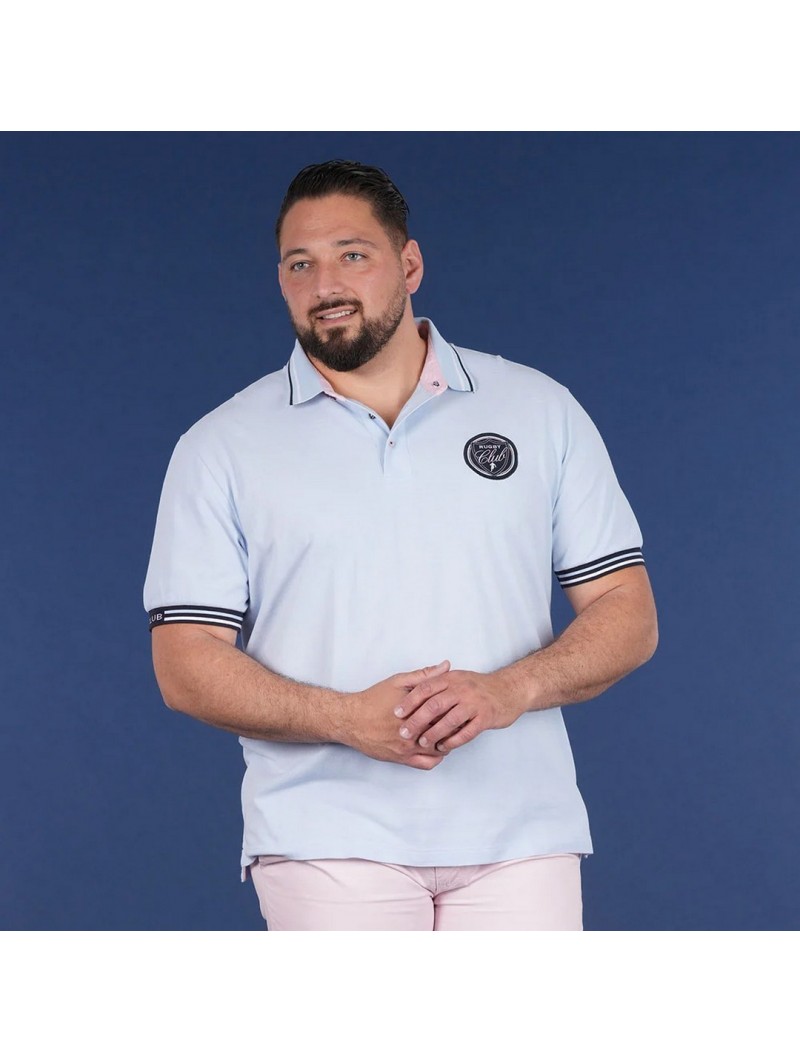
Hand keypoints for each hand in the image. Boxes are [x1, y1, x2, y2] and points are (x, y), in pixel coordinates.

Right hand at [344, 660, 452, 769]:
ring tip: (447, 734)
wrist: (350, 719)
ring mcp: (408, 747)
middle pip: (446, 732)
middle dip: (454, 727)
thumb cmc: (373, 699)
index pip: (447, 712)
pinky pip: (427, 764)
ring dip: (446, 743)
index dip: (457, 710)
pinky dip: (436, 757)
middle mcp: (413, 731)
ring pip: (439, 750)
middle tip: (459, 721)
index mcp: (416, 710)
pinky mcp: (402, 758)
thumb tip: (446, 666)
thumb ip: (425, 675)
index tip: (461, 707)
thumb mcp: (398, 682)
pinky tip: (436, 748)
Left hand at [394, 669, 521, 752]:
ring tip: (423, 742)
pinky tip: (444, 748)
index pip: (425, 688)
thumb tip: (412, 689)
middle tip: (404, 732)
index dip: (409, 701)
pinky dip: (453, 741)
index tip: (396, 713)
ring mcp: (475, 703)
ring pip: (449, 720)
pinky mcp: (486, 717)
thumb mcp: (457, 678)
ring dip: (434, 733)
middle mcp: (462, 689)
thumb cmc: (479, 687)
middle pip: (434, 705)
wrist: (509, 689)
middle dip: (417, 720)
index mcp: (451, 678)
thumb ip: (436, 680)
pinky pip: (466, 732)